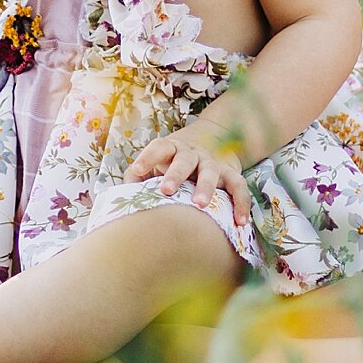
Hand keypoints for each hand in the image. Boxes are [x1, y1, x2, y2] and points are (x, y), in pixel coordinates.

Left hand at [123, 126, 241, 208]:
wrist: (215, 139)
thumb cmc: (175, 162)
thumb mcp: (157, 165)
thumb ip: (139, 179)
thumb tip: (121, 196)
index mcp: (172, 149)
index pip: (159, 148)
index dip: (148, 157)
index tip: (137, 170)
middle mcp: (193, 153)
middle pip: (184, 159)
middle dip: (175, 173)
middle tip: (167, 189)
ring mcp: (213, 163)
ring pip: (211, 172)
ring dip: (206, 187)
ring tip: (201, 205)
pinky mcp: (231, 174)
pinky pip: (238, 187)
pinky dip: (241, 203)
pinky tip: (240, 222)